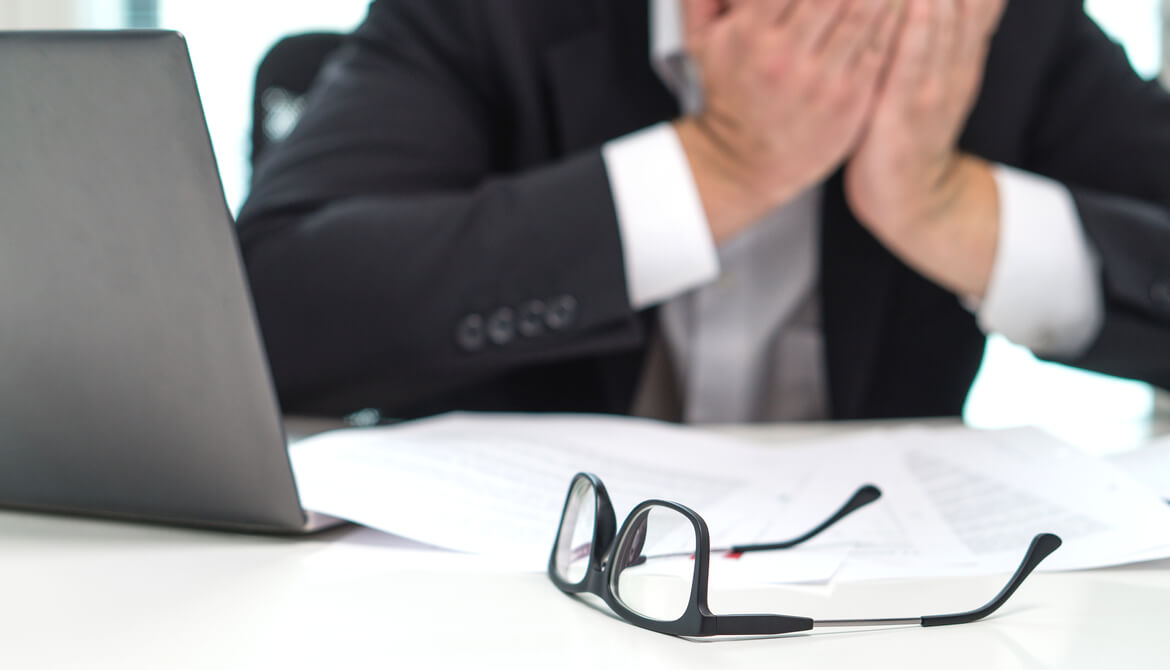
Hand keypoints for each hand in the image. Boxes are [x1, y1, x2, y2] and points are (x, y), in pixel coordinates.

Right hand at [677, 0, 901, 243]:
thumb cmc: (725, 98)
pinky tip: (901, 5)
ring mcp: (819, 81)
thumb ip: (703, 0)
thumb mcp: (701, 47)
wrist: (740, 164)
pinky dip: (893, 21)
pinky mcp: (848, 102)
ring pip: (863, 13)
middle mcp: (784, 57)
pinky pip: (879, 49)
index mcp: (749, 35)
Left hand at [845, 0, 1006, 295]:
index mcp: (958, 46)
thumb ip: (935, 31)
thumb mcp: (926, 72)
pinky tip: (917, 0)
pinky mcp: (909, 109)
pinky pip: (914, 60)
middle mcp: (953, 58)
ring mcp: (935, 83)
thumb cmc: (902, 128)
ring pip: (943, 17)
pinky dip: (918, 28)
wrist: (910, 197)